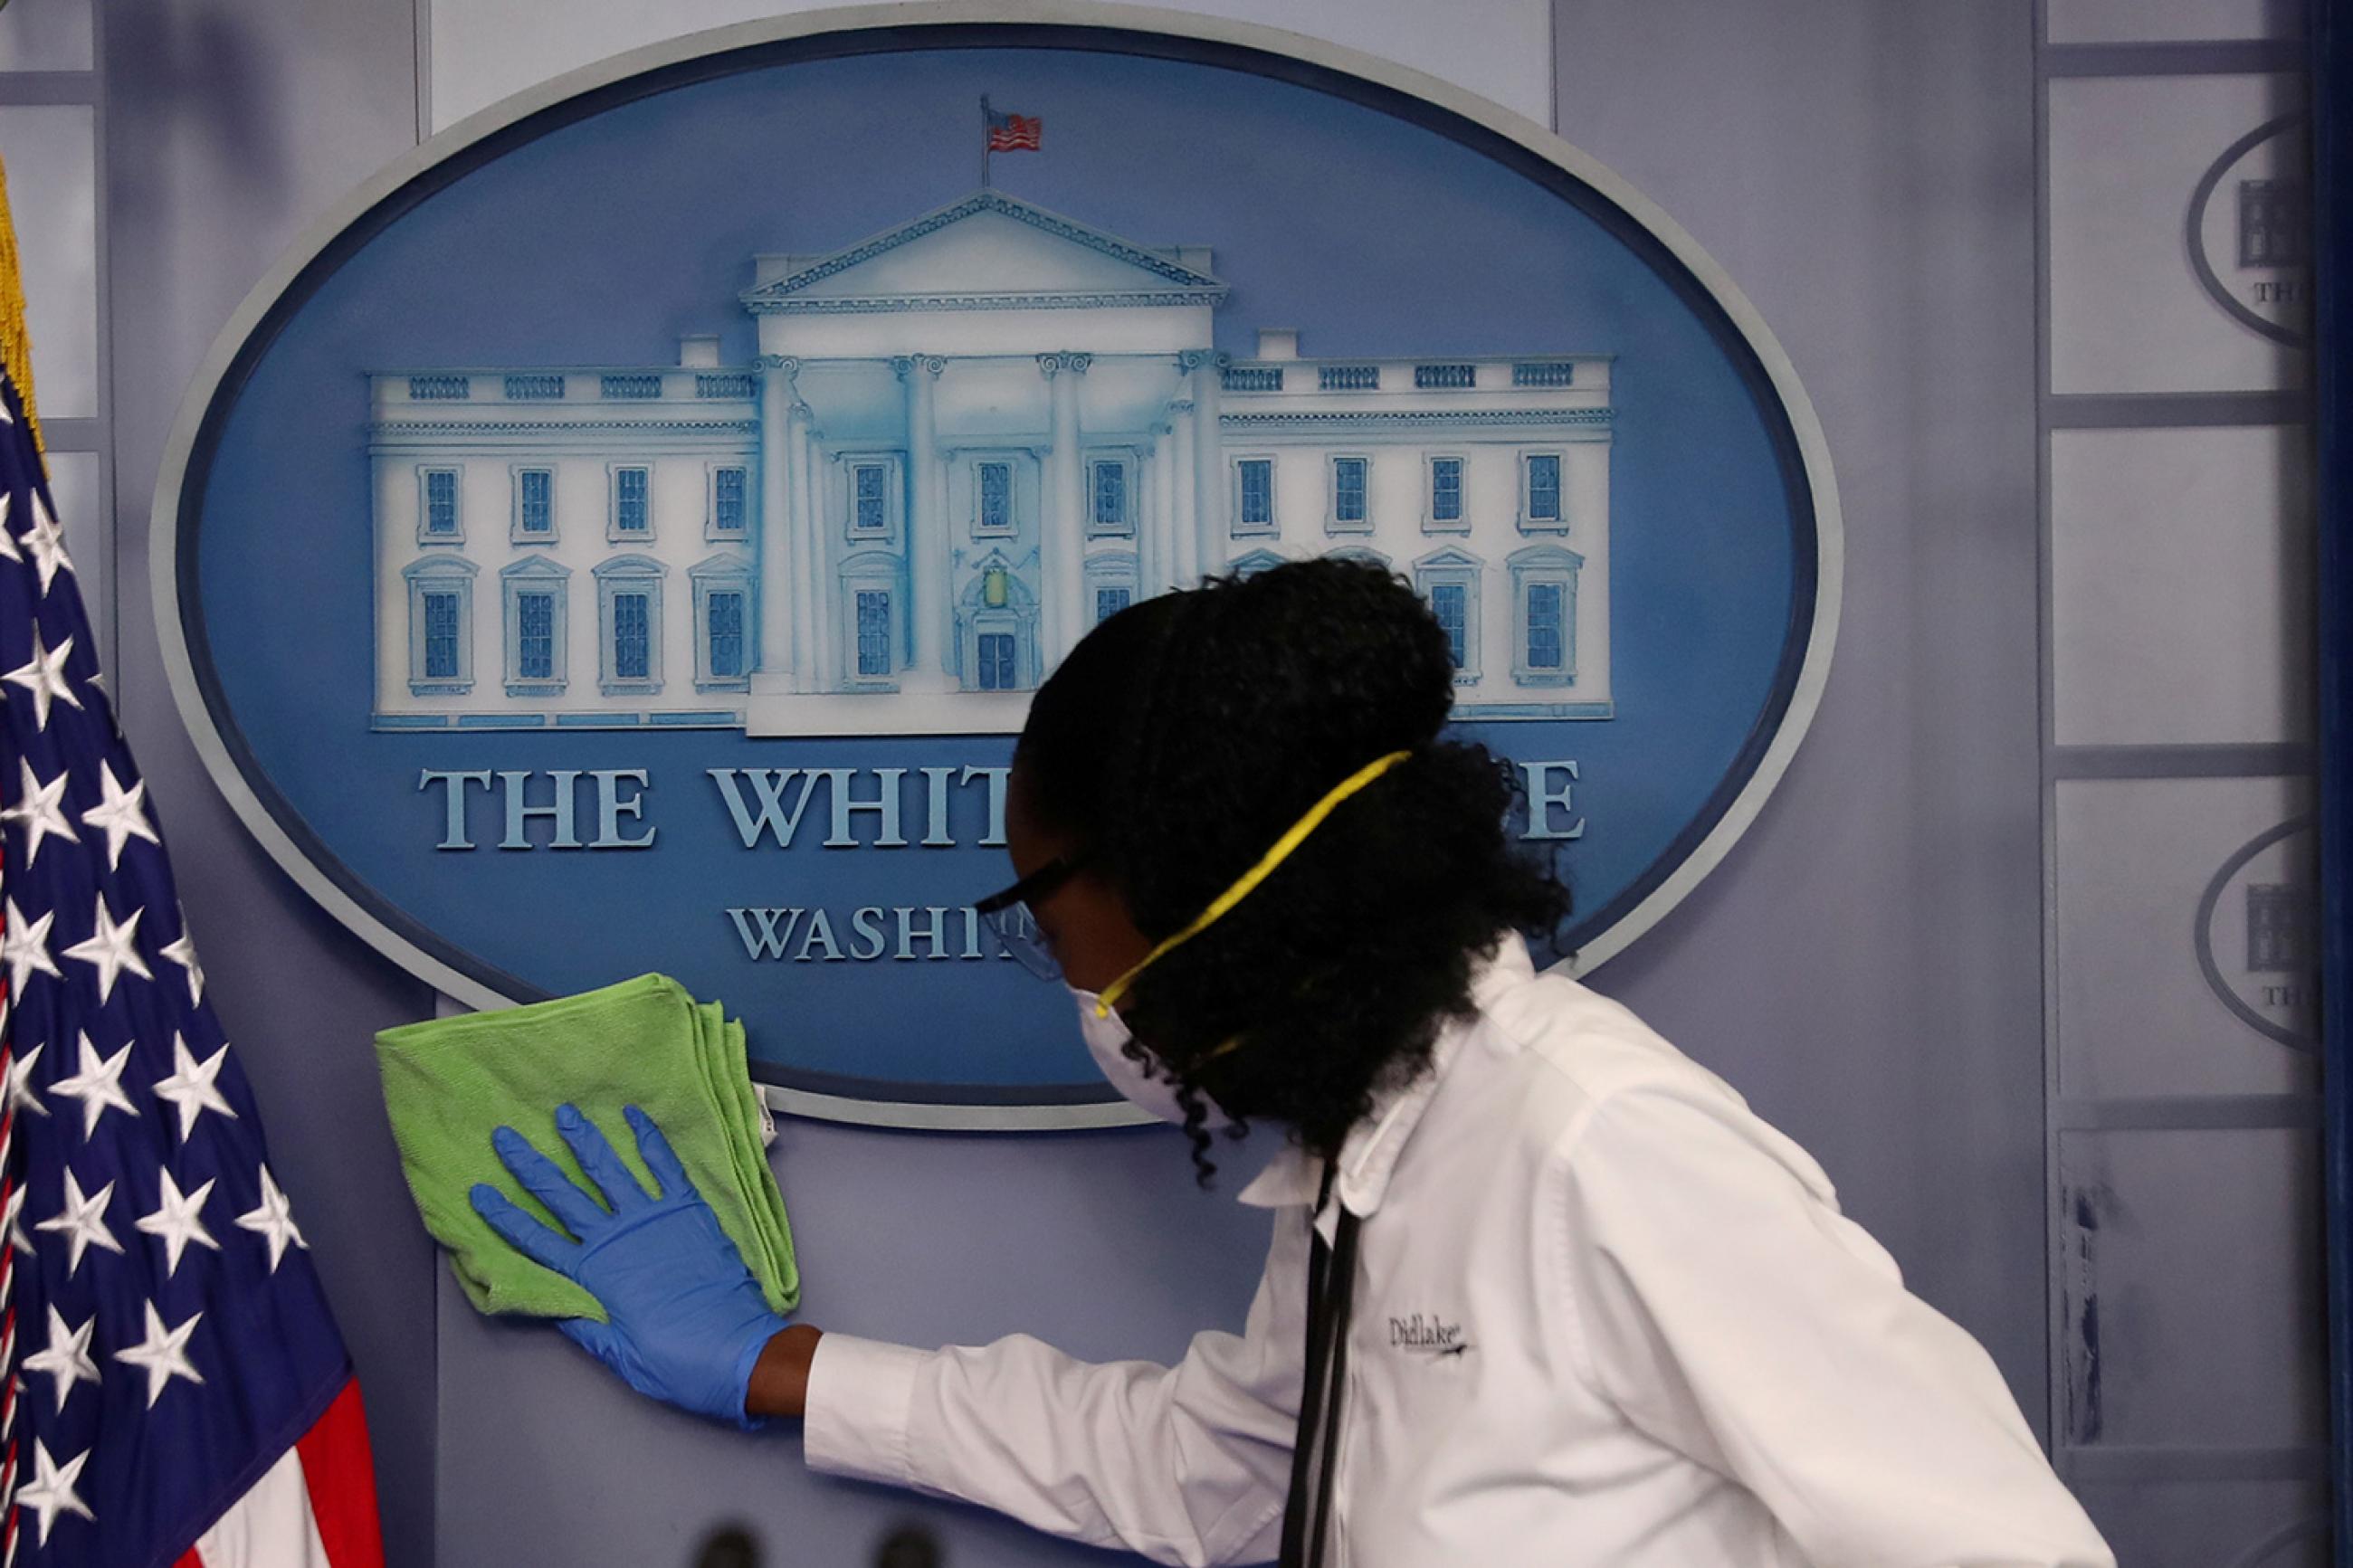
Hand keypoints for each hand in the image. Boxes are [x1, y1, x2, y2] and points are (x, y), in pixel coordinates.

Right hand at [471, 1103, 788, 1428]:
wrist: (738, 1350)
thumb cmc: (678, 1361)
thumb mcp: (620, 1356)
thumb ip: (587, 1326)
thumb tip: (554, 1303)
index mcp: (594, 1277)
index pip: (538, 1241)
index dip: (507, 1217)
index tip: (480, 1191)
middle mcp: (615, 1240)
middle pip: (563, 1197)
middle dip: (532, 1166)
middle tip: (505, 1136)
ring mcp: (652, 1220)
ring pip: (609, 1171)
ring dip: (585, 1141)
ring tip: (565, 1113)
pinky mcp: (688, 1210)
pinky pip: (664, 1167)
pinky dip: (649, 1139)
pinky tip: (634, 1115)